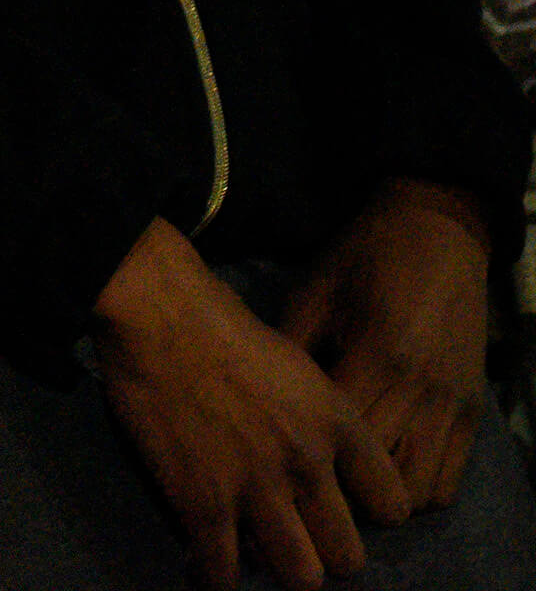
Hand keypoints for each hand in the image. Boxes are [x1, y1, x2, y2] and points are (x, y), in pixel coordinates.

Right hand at [95, 216, 408, 590]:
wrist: (158, 312)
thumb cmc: (221, 324)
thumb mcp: (297, 365)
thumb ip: (318, 420)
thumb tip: (318, 461)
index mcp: (338, 425)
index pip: (392, 505)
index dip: (369, 514)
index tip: (343, 507)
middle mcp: (308, 464)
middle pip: (348, 557)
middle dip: (325, 554)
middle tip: (298, 538)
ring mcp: (256, 487)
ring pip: (300, 576)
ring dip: (280, 569)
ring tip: (257, 554)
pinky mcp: (202, 501)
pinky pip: (223, 570)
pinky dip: (216, 577)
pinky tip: (207, 568)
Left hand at [279, 179, 491, 514]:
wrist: (437, 233)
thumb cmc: (363, 258)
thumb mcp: (314, 293)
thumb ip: (290, 349)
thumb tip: (256, 404)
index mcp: (378, 355)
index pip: (343, 440)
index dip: (309, 463)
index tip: (277, 465)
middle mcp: (422, 390)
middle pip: (382, 476)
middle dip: (342, 491)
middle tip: (306, 480)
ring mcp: (453, 406)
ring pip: (420, 490)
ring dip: (384, 498)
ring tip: (347, 480)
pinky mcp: (474, 413)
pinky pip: (449, 479)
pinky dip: (418, 488)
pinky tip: (385, 470)